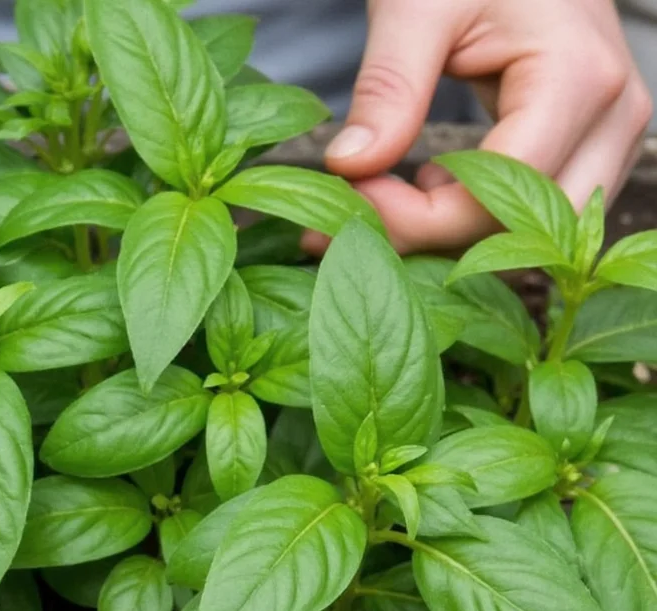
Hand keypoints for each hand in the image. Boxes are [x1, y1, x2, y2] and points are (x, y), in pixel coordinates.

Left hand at [313, 0, 652, 253]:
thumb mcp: (415, 8)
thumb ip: (388, 88)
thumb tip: (348, 167)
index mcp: (579, 78)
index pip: (501, 194)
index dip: (418, 219)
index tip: (348, 200)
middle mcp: (612, 117)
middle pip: (523, 229)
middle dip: (429, 239)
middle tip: (345, 219)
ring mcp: (607, 134)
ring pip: (530, 233)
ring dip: (445, 235)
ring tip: (371, 203)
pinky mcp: (586, 142)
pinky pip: (531, 210)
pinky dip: (466, 216)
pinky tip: (415, 188)